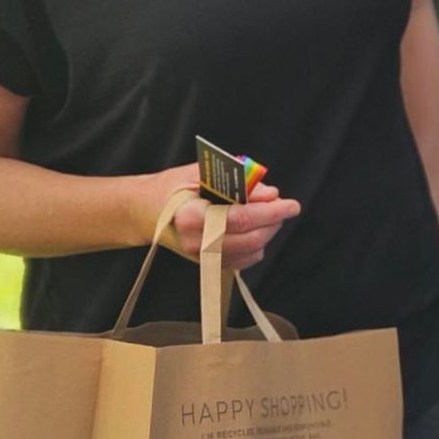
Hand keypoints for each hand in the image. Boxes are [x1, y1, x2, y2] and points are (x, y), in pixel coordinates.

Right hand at [142, 164, 300, 272]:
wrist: (146, 211)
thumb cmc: (174, 187)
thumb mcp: (199, 173)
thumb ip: (237, 180)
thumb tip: (270, 193)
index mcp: (190, 215)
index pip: (239, 218)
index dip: (269, 212)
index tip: (291, 204)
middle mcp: (195, 241)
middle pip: (249, 239)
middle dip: (274, 222)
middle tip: (286, 206)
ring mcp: (200, 258)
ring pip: (250, 252)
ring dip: (268, 232)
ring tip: (271, 214)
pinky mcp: (207, 265)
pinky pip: (243, 261)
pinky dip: (258, 246)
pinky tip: (258, 229)